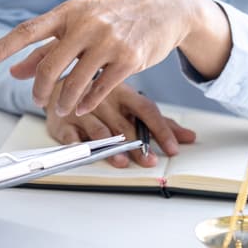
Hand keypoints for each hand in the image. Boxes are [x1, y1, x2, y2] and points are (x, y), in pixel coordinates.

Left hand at [0, 0, 229, 115]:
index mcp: (68, 11)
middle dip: (40, 90)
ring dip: (64, 102)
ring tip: (62, 108)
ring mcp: (109, 40)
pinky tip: (82, 106)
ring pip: (74, 81)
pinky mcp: (130, 58)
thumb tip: (14, 70)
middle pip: (50, 65)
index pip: (28, 30)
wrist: (164, 7)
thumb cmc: (114, 15)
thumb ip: (46, 46)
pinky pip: (100, 89)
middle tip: (39, 100)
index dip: (3, 46)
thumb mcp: (79, 21)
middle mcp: (86, 23)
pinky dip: (87, 102)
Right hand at [46, 81, 195, 167]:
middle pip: (124, 125)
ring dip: (110, 147)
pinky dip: (78, 146)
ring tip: (121, 161)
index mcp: (124, 93)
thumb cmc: (99, 98)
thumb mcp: (129, 104)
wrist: (60, 86)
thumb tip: (188, 137)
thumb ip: (157, 122)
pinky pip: (71, 136)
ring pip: (99, 130)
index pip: (146, 110)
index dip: (160, 129)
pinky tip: (85, 154)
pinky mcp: (63, 123)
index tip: (172, 148)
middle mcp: (105, 101)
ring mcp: (83, 111)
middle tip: (149, 161)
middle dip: (137, 145)